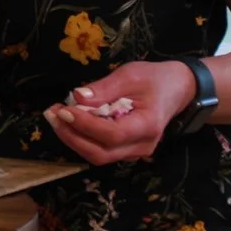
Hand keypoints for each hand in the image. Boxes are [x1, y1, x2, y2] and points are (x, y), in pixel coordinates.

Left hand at [43, 59, 199, 165]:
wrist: (179, 90)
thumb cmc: (156, 79)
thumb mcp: (130, 75)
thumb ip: (104, 88)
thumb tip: (77, 97)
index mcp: (148, 125)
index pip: (111, 134)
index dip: (85, 125)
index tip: (64, 110)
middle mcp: (142, 145)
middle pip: (100, 153)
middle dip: (71, 136)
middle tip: (52, 115)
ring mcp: (135, 152)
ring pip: (98, 155)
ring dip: (74, 139)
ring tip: (56, 117)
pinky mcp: (128, 150)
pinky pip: (102, 151)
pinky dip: (83, 139)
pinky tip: (71, 122)